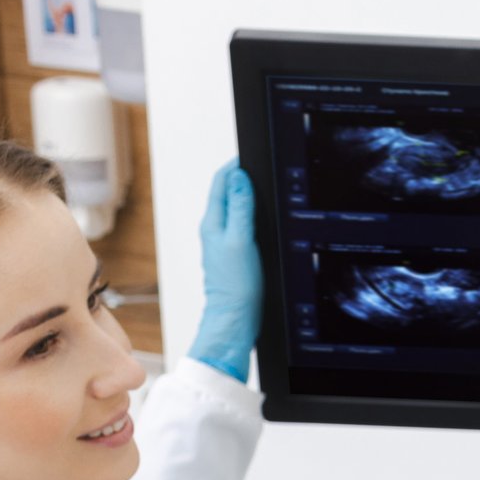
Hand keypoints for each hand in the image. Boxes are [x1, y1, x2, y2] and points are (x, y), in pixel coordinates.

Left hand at [188, 160, 261, 380]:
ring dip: (249, 198)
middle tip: (263, 169)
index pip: (221, 181)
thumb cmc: (236, 287)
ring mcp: (225, 244)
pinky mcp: (236, 257)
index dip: (237, 165)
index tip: (253, 157)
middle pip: (229, 193)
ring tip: (266, 190)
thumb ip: (240, 207)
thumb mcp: (240, 241)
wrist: (236, 321)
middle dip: (244, 178)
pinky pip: (243, 228)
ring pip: (237, 211)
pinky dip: (253, 218)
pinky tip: (266, 223)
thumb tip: (238, 176)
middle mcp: (216, 230)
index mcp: (213, 222)